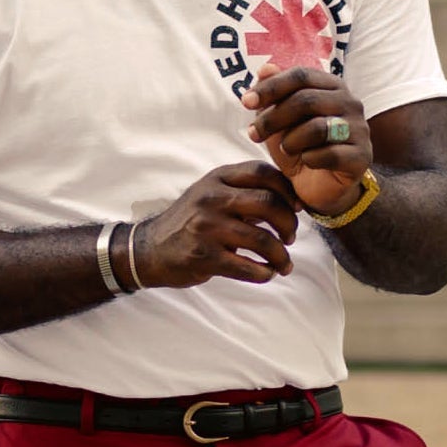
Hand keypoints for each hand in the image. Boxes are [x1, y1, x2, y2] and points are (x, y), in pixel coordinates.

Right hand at [132, 160, 300, 287]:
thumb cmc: (190, 222)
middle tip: (290, 237)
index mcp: (217, 178)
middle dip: (289, 224)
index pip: (262, 172)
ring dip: (281, 256)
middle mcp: (211, 198)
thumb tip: (290, 202)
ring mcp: (206, 228)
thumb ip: (244, 192)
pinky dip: (264, 273)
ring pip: (262, 240)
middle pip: (268, 204)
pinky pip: (247, 267)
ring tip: (284, 264)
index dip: (287, 189)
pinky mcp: (204, 257)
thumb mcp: (211, 194)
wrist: (150, 249)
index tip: (296, 207)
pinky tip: (267, 273)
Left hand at [244, 66, 372, 214]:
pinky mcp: (362, 156)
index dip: (271, 87)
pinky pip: (330, 154)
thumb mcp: (279, 119)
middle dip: (273, 118)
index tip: (245, 102)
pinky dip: (310, 159)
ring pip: (318, 127)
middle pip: (306, 100)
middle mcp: (350, 102)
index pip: (301, 76)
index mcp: (332, 86)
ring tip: (286, 149)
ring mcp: (360, 129)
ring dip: (291, 140)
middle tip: (254, 134)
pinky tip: (306, 162)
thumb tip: (265, 69)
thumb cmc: (299, 147)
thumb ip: (274, 93)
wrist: (320, 187)